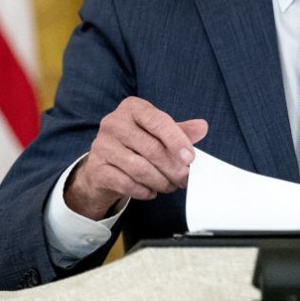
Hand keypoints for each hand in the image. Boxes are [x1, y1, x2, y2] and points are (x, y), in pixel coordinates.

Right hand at [64, 97, 208, 218]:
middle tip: (185, 179)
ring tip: (170, 186)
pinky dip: (144, 191)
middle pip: (151, 149)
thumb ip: (180, 131)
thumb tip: (203, 127)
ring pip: (140, 169)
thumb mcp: (157, 133)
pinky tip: (152, 191)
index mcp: (132, 108)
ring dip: (161, 182)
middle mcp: (114, 123)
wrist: (103, 167)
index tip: (191, 158)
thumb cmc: (135, 146)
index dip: (177, 140)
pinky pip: (127, 184)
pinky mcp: (96, 168)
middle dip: (173, 168)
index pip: (158, 121)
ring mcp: (102, 145)